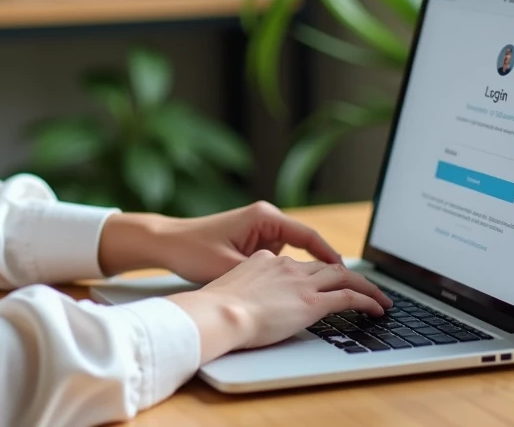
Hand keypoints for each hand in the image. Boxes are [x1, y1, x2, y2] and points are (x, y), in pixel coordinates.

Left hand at [98, 201, 343, 283]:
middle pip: (307, 245)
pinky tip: (287, 294)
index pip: (310, 238)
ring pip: (293, 255)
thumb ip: (264, 275)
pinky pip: (279, 258)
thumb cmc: (192, 250)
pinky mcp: (252, 242)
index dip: (331, 259)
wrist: (165, 243)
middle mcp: (266, 219)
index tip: (349, 278)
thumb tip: (293, 289)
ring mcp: (259, 230)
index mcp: (265, 217)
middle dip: (323, 268)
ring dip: (302, 273)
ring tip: (316, 297)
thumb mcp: (230, 266)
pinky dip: (285, 274)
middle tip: (343, 291)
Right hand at [166, 250, 391, 363]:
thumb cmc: (215, 308)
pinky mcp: (313, 301)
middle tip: (362, 287)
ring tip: (379, 299)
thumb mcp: (228, 289)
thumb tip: (245, 303)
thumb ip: (244, 290)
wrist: (219, 312)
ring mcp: (301, 282)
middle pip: (326, 266)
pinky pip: (350, 297)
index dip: (315, 271)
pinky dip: (368, 301)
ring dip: (366, 287)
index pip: (298, 264)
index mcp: (264, 260)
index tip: (324, 278)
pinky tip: (378, 309)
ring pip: (345, 277)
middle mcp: (286, 266)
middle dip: (347, 276)